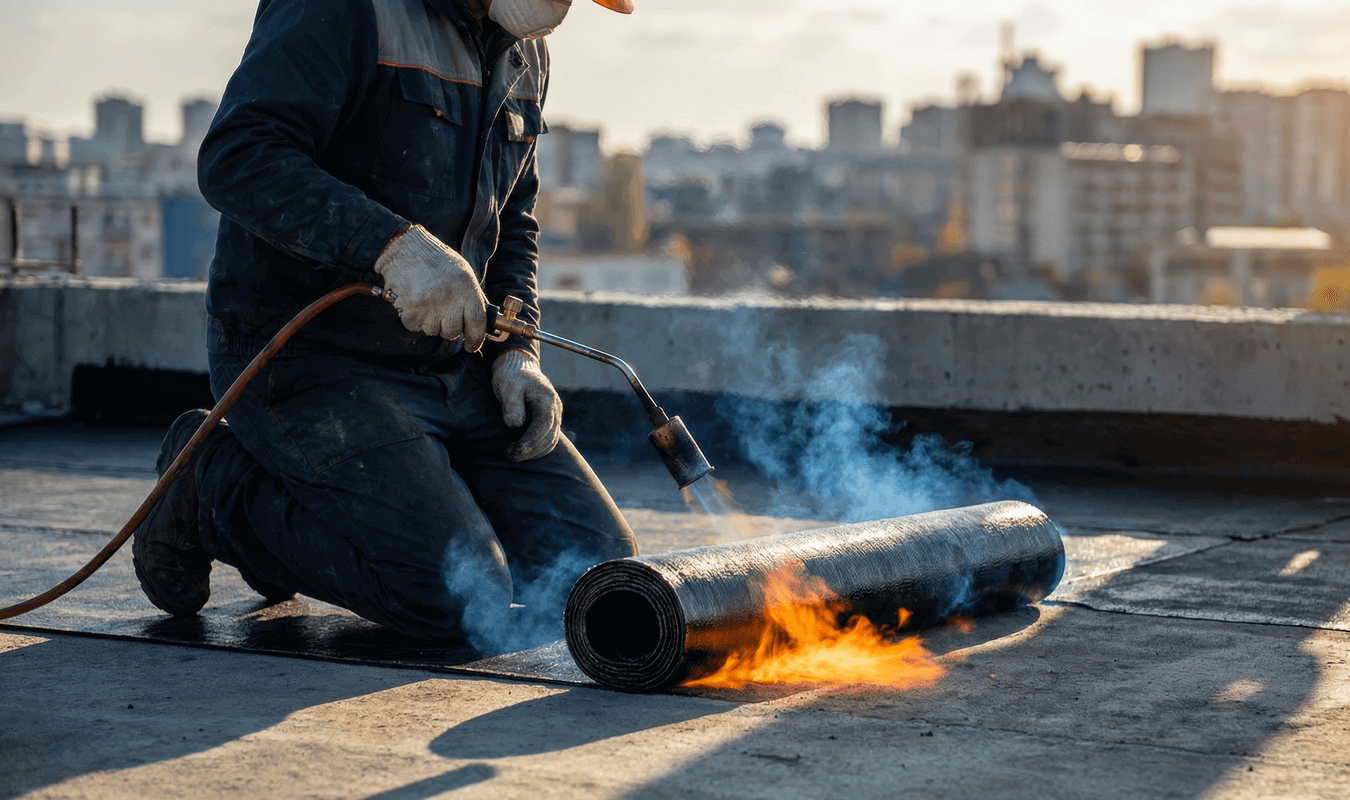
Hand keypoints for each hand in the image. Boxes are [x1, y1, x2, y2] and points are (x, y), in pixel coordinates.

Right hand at [374, 225, 487, 350]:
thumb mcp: (462, 273)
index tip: (471, 345)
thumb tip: (478, 323)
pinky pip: (414, 326)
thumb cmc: (436, 260)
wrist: (406, 247)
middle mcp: (450, 298)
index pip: (477, 322)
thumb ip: (470, 297)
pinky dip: (413, 319)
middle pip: (453, 331)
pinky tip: (413, 302)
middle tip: (441, 313)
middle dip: (448, 328)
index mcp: (466, 288)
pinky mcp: (410, 309)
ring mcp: (429, 305)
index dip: (476, 338)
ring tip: (426, 301)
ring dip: (429, 322)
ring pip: (432, 331)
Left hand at [491, 349, 561, 461]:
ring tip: (514, 454)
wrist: (517, 366)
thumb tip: (516, 425)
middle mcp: (555, 408)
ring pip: (551, 441)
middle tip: (510, 455)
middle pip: (549, 438)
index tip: (513, 451)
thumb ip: (512, 405)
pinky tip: (523, 451)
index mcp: (547, 400)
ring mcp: (555, 414)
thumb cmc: (511, 375)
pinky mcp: (550, 418)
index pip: (543, 428)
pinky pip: (549, 438)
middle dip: (530, 451)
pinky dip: (537, 448)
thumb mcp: (508, 386)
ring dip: (534, 452)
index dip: (529, 443)